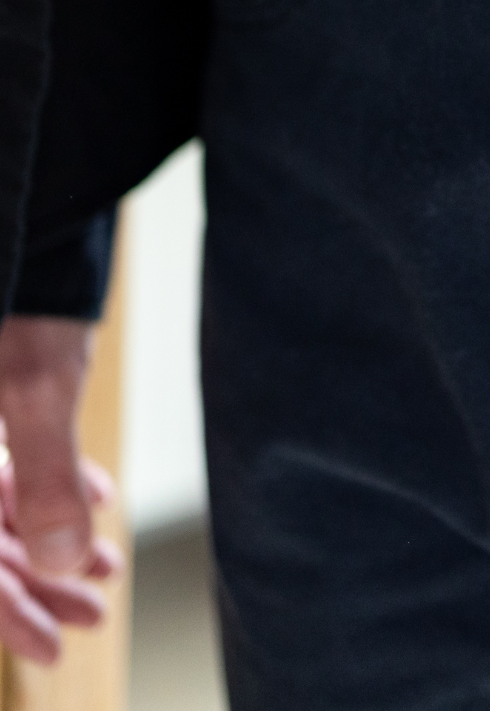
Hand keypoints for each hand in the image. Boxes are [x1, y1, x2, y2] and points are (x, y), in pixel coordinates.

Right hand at [0, 316, 122, 662]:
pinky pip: (2, 464)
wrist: (22, 216)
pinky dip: (46, 486)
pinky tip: (94, 498)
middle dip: (39, 581)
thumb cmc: (20, 300)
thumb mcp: (36, 389)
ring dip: (50, 536)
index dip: (7, 614)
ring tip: (107, 561)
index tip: (56, 646)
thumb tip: (69, 563)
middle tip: (97, 611)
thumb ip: (47, 476)